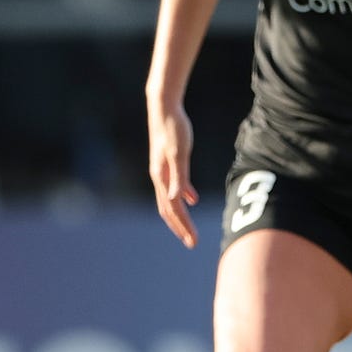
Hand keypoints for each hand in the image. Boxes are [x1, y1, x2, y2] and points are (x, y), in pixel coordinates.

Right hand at [147, 101, 198, 247]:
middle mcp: (159, 177)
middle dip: (180, 227)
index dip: (183, 226)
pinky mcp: (167, 163)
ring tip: (189, 229)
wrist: (163, 108)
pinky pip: (174, 186)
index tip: (192, 241)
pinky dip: (183, 196)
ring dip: (179, 216)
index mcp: (162, 177)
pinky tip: (192, 200)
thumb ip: (179, 177)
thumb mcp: (179, 153)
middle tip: (191, 243)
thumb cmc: (174, 128)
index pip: (173, 209)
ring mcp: (162, 171)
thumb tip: (179, 201)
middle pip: (168, 209)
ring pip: (169, 200)